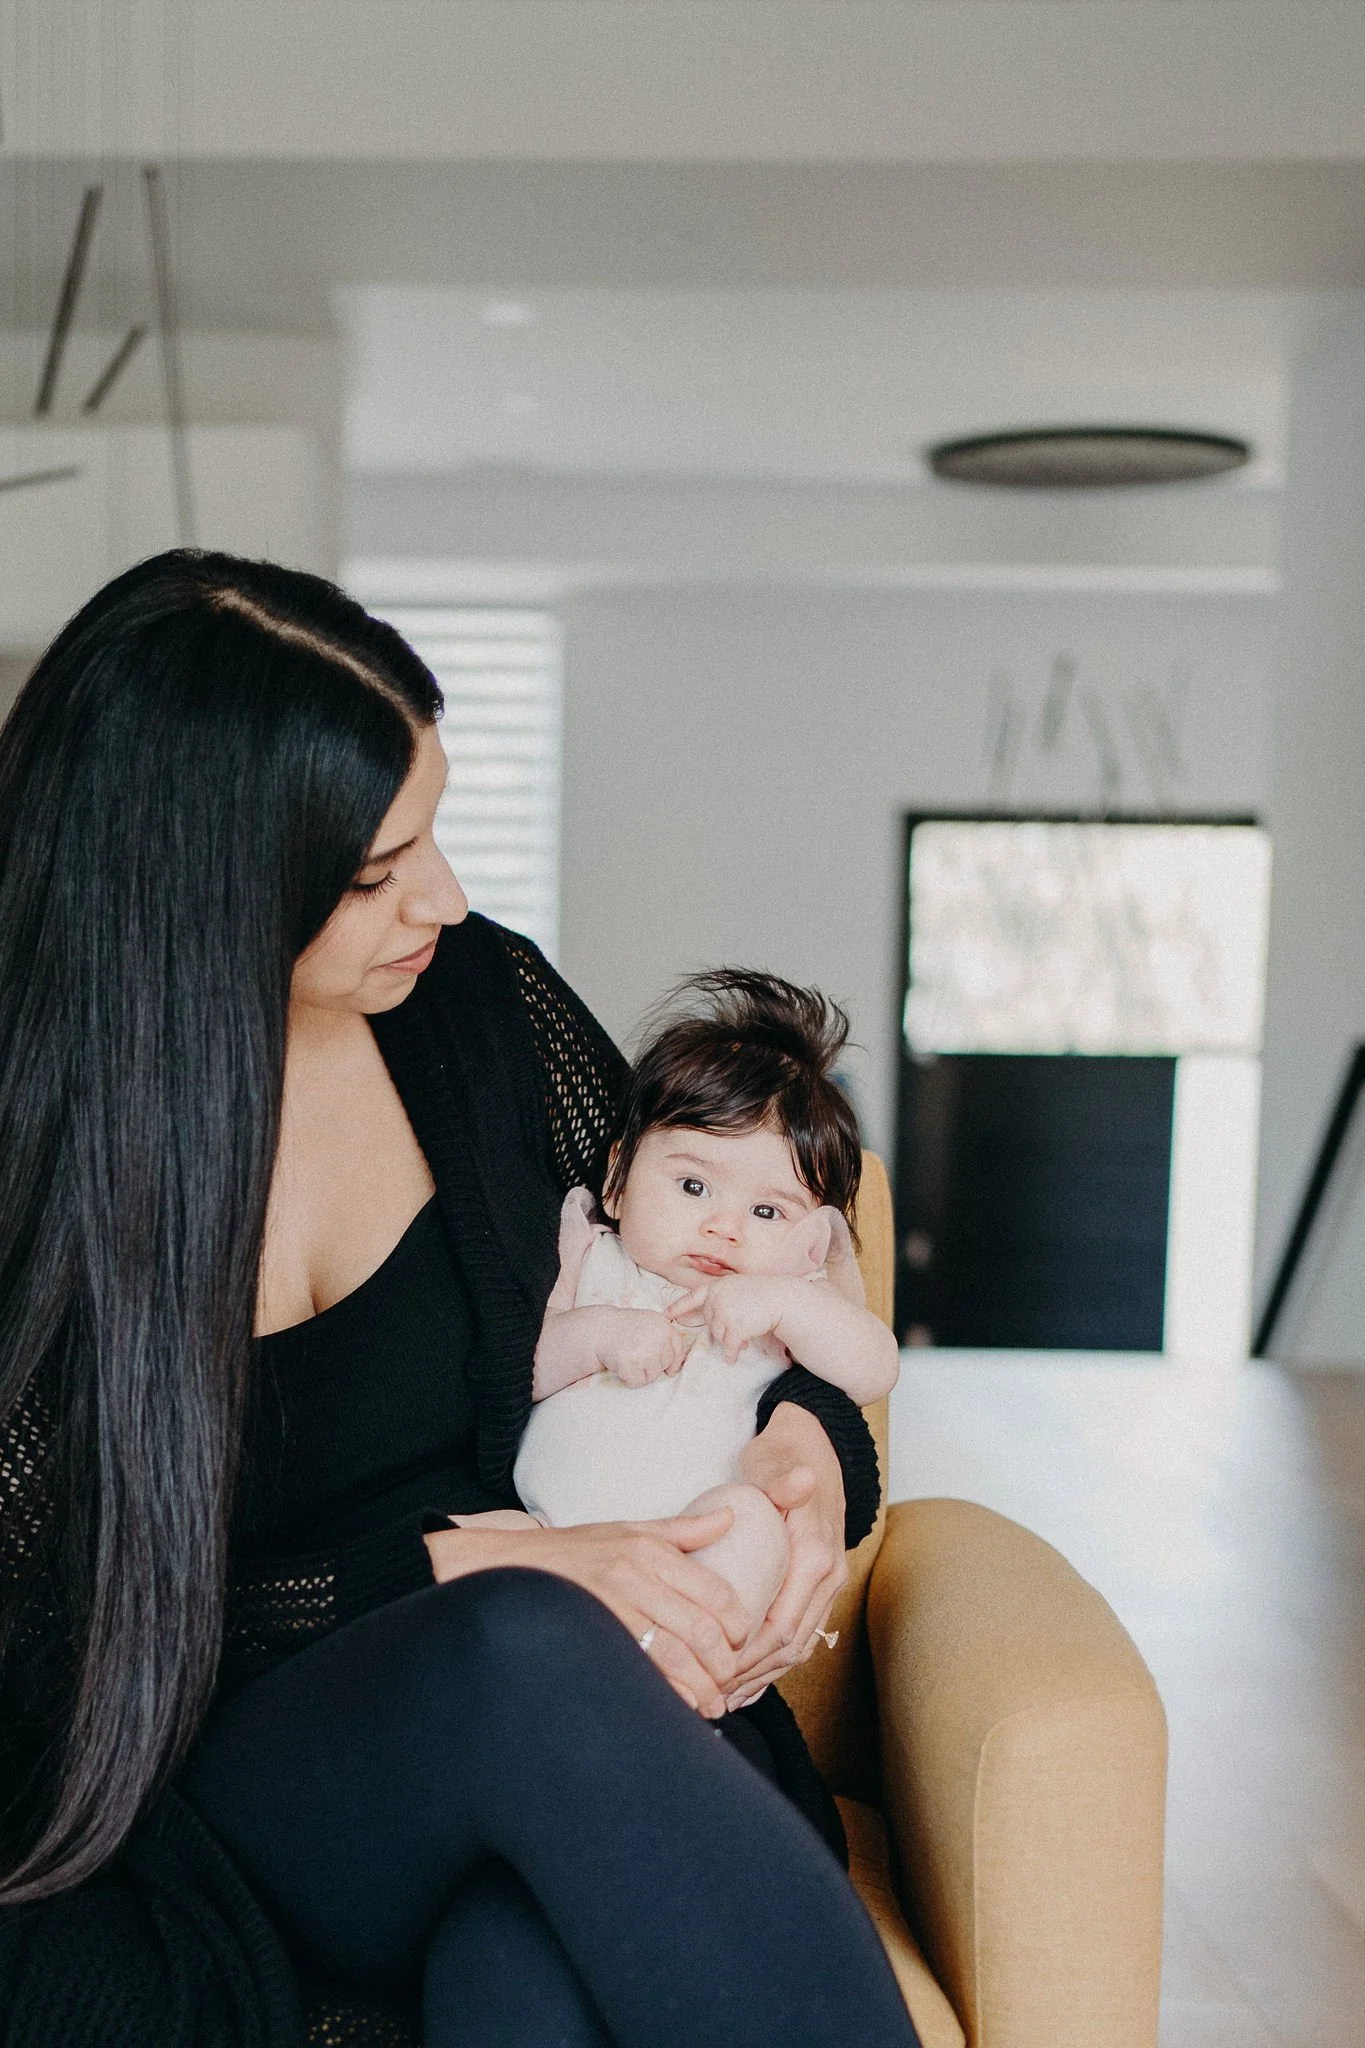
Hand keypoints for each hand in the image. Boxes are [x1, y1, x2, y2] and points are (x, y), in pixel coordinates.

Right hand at [423, 1507, 747, 1717]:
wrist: (508, 1570)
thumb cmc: (575, 1551)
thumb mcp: (628, 1529)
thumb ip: (682, 1530)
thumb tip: (731, 1517)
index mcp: (650, 1550)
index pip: (716, 1591)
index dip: (737, 1624)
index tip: (739, 1641)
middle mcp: (634, 1577)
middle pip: (701, 1630)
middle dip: (724, 1664)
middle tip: (729, 1680)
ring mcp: (612, 1609)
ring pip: (675, 1657)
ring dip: (701, 1687)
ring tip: (711, 1703)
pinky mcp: (594, 1638)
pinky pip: (642, 1673)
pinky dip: (668, 1694)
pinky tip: (678, 1706)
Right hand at [600, 1307, 689, 1386]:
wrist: (600, 1330)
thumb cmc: (627, 1328)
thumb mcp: (650, 1323)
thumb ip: (666, 1340)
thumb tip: (676, 1369)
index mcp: (664, 1326)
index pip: (678, 1351)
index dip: (672, 1361)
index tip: (663, 1365)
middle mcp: (657, 1338)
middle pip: (665, 1365)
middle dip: (653, 1364)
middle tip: (637, 1354)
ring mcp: (644, 1352)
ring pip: (653, 1376)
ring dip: (641, 1372)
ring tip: (629, 1358)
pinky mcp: (630, 1364)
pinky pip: (637, 1382)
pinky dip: (629, 1378)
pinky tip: (622, 1365)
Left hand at [668, 1274, 794, 1362]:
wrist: (783, 1298)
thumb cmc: (764, 1294)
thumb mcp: (739, 1288)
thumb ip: (722, 1299)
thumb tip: (711, 1322)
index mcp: (717, 1286)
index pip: (692, 1297)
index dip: (677, 1307)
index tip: (664, 1315)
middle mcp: (717, 1298)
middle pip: (710, 1323)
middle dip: (723, 1329)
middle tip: (741, 1325)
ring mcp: (724, 1312)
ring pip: (719, 1336)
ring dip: (731, 1340)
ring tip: (747, 1332)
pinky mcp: (734, 1327)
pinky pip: (729, 1347)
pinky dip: (733, 1353)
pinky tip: (737, 1354)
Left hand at [723, 1403, 847, 1709]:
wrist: (814, 1445)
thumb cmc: (784, 1457)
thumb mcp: (774, 1467)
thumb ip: (783, 1484)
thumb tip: (801, 1482)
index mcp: (815, 1558)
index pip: (781, 1627)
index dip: (747, 1656)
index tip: (712, 1669)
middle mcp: (828, 1577)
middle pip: (790, 1646)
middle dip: (751, 1674)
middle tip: (711, 1691)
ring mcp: (827, 1583)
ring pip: (798, 1646)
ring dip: (764, 1674)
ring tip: (726, 1694)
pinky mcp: (819, 1585)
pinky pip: (802, 1632)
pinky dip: (777, 1660)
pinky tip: (752, 1681)